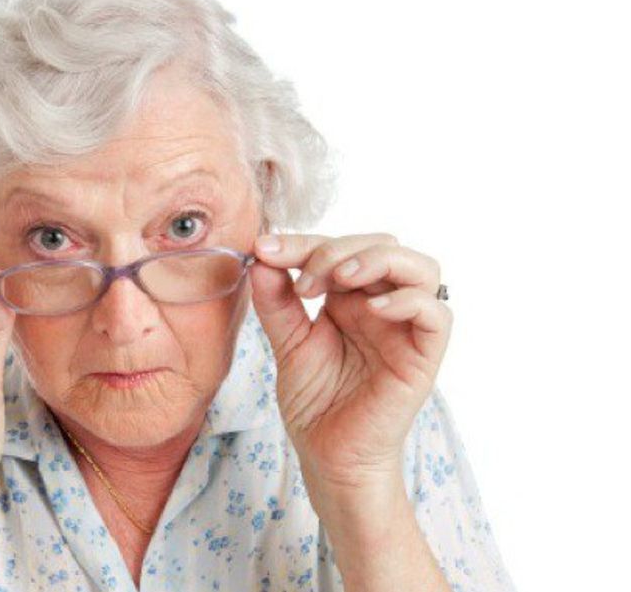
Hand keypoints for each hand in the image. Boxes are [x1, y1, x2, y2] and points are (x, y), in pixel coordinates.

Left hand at [249, 232, 451, 492]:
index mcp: (350, 297)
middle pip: (381, 245)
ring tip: (340, 279)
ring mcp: (405, 328)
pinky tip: (371, 310)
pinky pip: (437, 314)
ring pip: (421, 267)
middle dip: (336, 250)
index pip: (338, 248)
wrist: (328, 457)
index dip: (303, 242)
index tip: (266, 248)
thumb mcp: (288, 344)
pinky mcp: (423, 356)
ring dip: (378, 260)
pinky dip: (408, 301)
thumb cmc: (315, 403)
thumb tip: (262, 259)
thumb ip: (277, 303)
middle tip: (304, 281)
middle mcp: (382, 305)